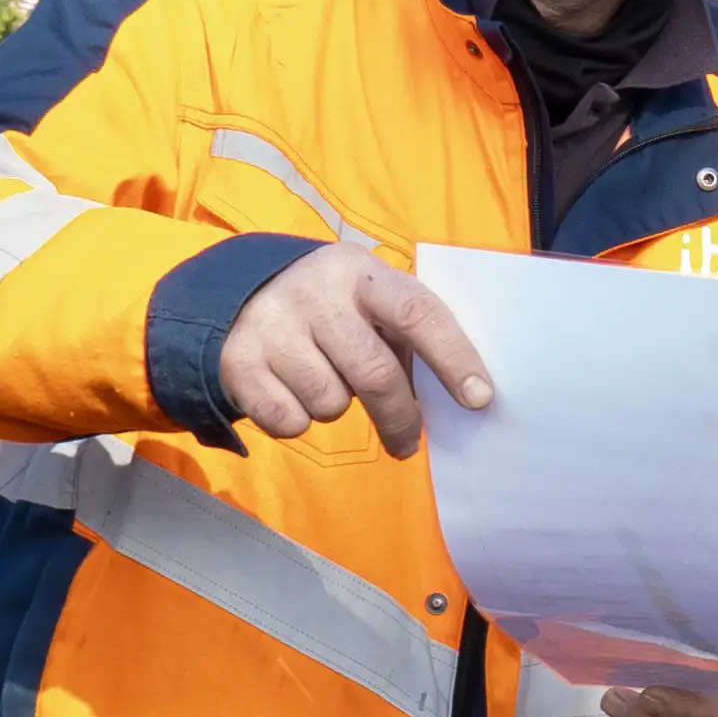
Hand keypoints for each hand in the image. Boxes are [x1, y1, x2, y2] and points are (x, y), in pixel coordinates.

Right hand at [216, 246, 492, 453]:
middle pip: (374, 373)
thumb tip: (459, 398)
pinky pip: (289, 420)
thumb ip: (408, 339)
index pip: (418, 313)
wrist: (238, 297)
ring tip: (322, 379)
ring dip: (336, 408)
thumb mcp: (368, 304)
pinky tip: (288, 388)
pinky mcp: (238, 361)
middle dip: (399, 417)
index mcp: (361, 273)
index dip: (453, 357)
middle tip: (406, 443)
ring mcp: (272, 324)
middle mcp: (316, 292)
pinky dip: (297, 419)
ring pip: (330, 403)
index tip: (479, 398)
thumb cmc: (332, 311)